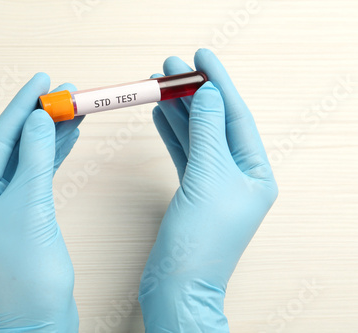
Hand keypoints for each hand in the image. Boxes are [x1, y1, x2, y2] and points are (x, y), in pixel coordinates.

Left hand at [0, 73, 82, 331]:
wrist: (41, 314)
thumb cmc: (28, 272)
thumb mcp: (31, 206)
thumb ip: (35, 159)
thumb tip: (39, 118)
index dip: (22, 106)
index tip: (43, 79)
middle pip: (15, 145)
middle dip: (40, 117)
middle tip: (67, 92)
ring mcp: (4, 204)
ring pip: (30, 158)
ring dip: (51, 134)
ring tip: (75, 110)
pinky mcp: (25, 212)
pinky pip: (39, 174)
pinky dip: (54, 156)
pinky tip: (69, 139)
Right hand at [138, 49, 277, 331]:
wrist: (177, 286)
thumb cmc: (200, 241)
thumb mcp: (207, 177)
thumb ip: (207, 132)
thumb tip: (208, 94)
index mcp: (256, 173)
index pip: (235, 116)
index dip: (218, 83)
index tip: (200, 56)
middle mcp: (239, 176)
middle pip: (214, 123)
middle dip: (193, 93)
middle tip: (170, 67)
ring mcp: (214, 185)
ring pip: (196, 137)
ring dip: (178, 111)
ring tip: (159, 86)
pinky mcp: (192, 193)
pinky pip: (184, 155)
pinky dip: (171, 135)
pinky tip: (160, 116)